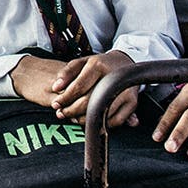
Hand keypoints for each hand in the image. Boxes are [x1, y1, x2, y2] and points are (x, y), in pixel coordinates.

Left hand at [10, 52, 136, 124]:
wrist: (125, 63)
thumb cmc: (100, 64)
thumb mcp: (82, 62)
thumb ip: (66, 72)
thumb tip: (55, 87)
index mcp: (98, 65)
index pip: (78, 87)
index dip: (65, 98)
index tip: (56, 104)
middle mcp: (113, 78)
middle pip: (88, 102)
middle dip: (71, 111)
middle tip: (62, 113)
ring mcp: (124, 91)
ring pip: (101, 113)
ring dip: (84, 120)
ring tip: (74, 117)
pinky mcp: (132, 102)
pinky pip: (114, 121)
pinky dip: (102, 124)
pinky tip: (92, 121)